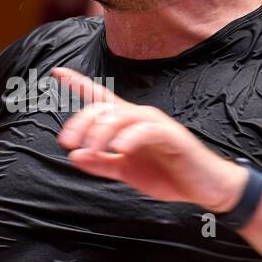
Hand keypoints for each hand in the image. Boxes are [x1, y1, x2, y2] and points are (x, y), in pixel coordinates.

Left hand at [52, 67, 248, 211]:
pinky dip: (129, 137)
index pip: (101, 98)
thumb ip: (101, 164)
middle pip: (104, 107)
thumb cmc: (168, 175)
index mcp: (128, 124)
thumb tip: (74, 155)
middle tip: (67, 142)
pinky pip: (146, 130)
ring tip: (92, 149)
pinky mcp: (172, 136)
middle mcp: (140, 118)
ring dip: (101, 133)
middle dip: (81, 121)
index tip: (57, 72)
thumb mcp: (126, 171)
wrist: (204, 188)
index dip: (79, 84)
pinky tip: (119, 149)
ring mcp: (156, 124)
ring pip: (121, 116)